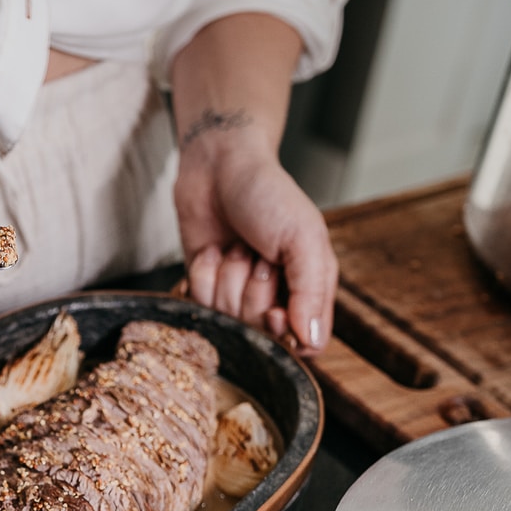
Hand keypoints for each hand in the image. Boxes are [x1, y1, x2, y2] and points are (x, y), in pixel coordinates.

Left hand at [172, 121, 336, 356]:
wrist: (219, 166)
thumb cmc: (268, 195)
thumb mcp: (303, 237)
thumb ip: (312, 291)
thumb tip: (311, 342)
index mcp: (309, 289)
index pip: (304, 344)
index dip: (285, 334)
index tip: (276, 310)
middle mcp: (273, 298)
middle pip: (261, 334)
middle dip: (254, 292)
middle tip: (258, 256)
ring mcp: (235, 296)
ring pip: (228, 320)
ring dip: (228, 278)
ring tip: (236, 247)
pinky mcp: (203, 289)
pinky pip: (199, 305)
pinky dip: (203, 275)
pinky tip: (213, 251)